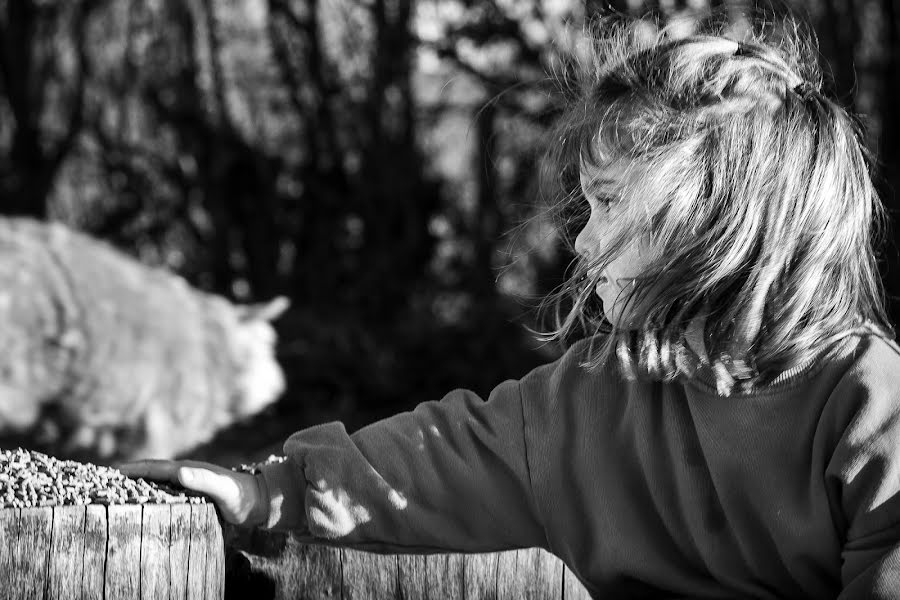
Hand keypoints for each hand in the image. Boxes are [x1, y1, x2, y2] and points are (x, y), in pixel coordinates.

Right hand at [117, 460, 267, 526]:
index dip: (134, 469)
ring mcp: (190, 483)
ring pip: (158, 480)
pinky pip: (167, 490)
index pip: (155, 468)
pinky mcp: (193, 494)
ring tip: (118, 487)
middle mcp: (187, 473)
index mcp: (189, 469)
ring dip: (139, 481)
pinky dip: (152, 491)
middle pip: (153, 471)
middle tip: (105, 478)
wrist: (259, 501)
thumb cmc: (241, 496)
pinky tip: (146, 500)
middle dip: (131, 472)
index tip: (112, 472)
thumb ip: (203, 480)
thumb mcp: (222, 489)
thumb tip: (179, 471)